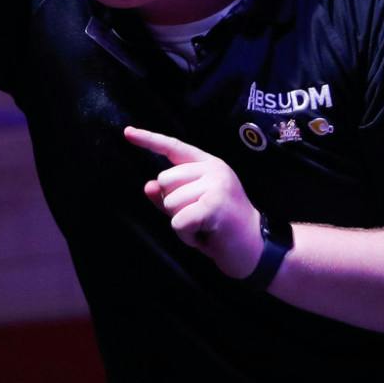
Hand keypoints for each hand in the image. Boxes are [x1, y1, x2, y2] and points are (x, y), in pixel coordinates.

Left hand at [125, 126, 262, 278]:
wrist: (256, 250)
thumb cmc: (222, 229)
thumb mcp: (192, 209)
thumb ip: (169, 197)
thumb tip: (148, 185)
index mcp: (208, 164)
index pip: (173, 147)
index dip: (148, 140)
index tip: (126, 132)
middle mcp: (213, 168)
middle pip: (164, 180)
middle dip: (172, 205)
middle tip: (198, 218)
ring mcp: (216, 184)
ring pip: (170, 202)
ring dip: (181, 223)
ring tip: (204, 228)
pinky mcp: (214, 204)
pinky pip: (178, 220)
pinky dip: (186, 234)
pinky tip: (205, 236)